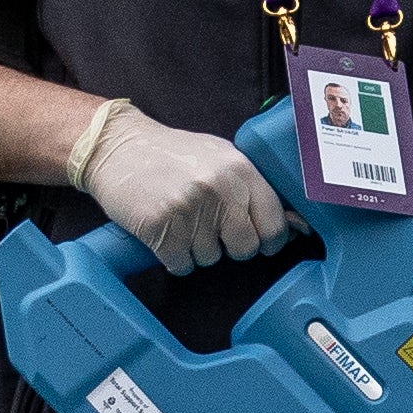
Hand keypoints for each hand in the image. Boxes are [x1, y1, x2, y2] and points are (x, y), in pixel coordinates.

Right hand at [80, 109, 292, 274]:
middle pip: (244, 249)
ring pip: (210, 259)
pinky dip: (172, 257)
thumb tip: (296, 225)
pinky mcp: (161, 226)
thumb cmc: (171, 155)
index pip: (274, 224)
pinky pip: (181, 265)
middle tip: (206, 226)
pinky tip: (164, 232)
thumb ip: (253, 188)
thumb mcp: (220, 158)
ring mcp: (190, 208)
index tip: (257, 240)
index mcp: (240, 169)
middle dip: (228, 246)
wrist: (117, 146)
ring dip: (195, 249)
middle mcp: (220, 188)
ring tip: (179, 220)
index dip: (268, 240)